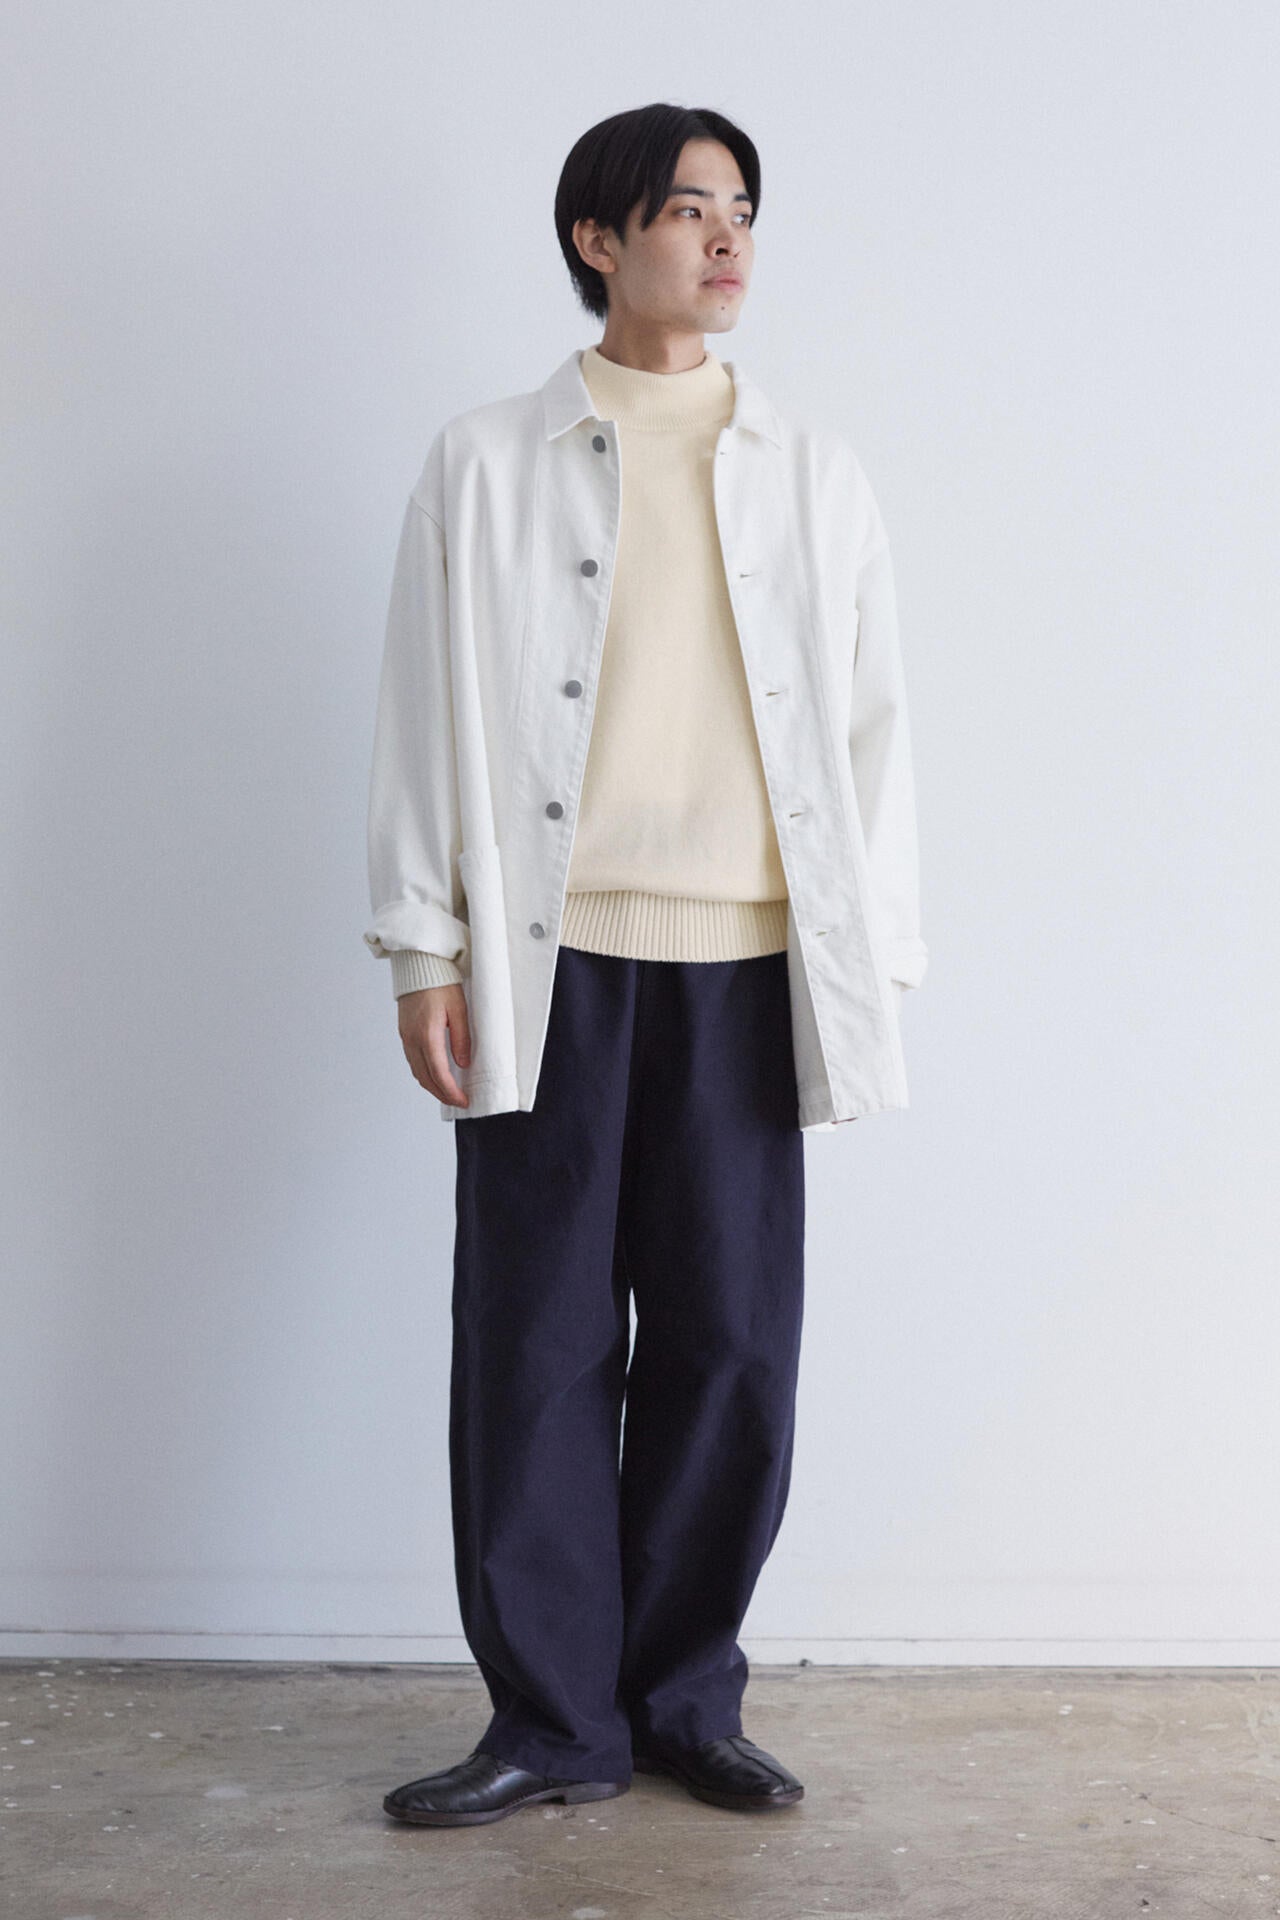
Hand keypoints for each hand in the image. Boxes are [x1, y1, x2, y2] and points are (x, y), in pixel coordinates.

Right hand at [397, 982, 471, 1106]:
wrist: (418, 965)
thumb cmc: (440, 982)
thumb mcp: (459, 1009)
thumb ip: (461, 1038)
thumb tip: (463, 1063)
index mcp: (427, 1034)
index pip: (438, 1073)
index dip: (451, 1092)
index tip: (463, 1100)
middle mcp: (412, 1039)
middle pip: (425, 1078)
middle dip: (442, 1094)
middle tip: (458, 1101)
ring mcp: (406, 1036)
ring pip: (417, 1072)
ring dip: (432, 1086)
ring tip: (449, 1092)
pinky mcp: (404, 1032)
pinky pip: (413, 1061)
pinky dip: (424, 1073)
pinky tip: (435, 1074)